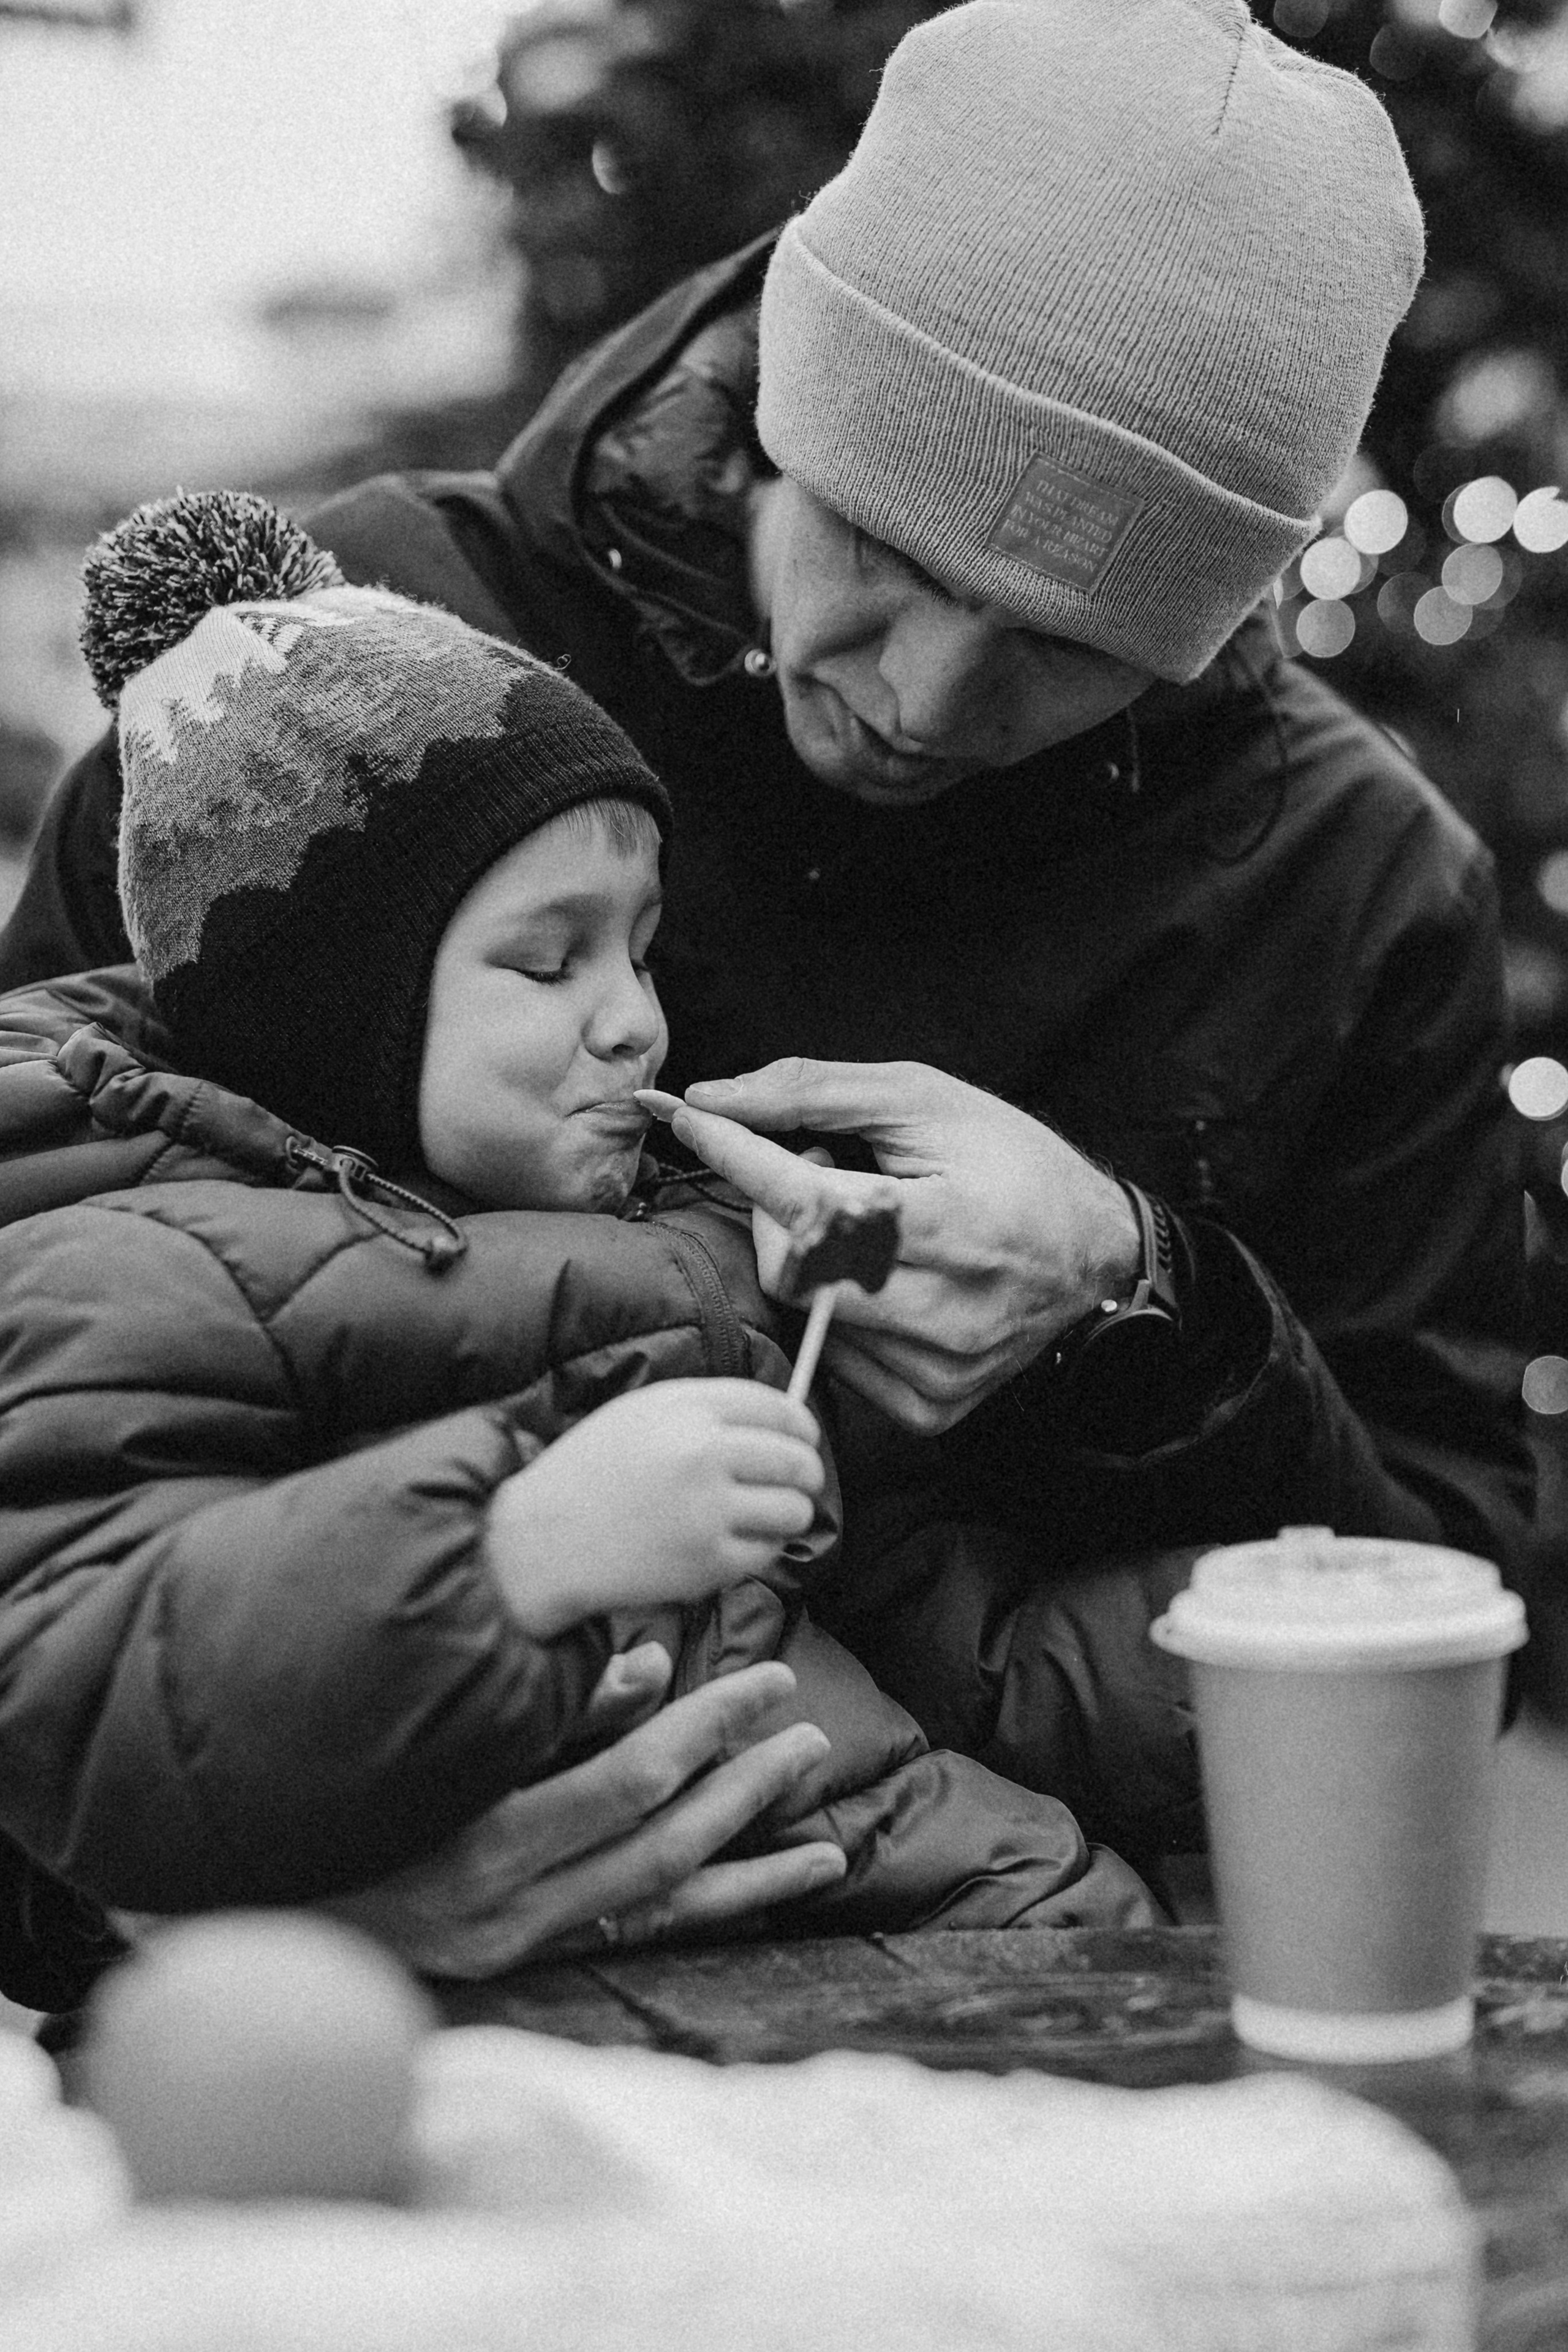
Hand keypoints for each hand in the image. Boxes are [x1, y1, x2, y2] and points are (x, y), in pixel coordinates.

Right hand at [319, 1660, 846, 1978]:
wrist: (249, 1901)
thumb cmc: (334, 1791)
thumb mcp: (435, 1736)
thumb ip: (546, 1705)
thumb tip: (649, 1666)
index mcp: (485, 1837)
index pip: (630, 1779)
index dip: (708, 1727)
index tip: (767, 1681)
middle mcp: (509, 1905)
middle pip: (659, 1841)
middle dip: (743, 1787)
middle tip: (808, 1734)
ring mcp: (518, 1943)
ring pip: (658, 1902)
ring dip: (744, 1866)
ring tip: (824, 1844)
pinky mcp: (521, 1961)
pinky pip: (633, 1937)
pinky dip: (700, 1910)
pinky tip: (759, 1894)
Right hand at [486, 1379, 825, 1637]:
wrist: (540, 1540)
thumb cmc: (589, 1473)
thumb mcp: (639, 1414)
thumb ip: (705, 1409)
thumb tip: (779, 1417)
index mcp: (685, 1409)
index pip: (777, 1408)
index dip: (802, 1425)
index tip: (806, 1438)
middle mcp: (702, 1454)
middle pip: (795, 1459)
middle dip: (808, 1473)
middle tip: (802, 1483)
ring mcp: (708, 1511)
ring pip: (794, 1510)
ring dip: (791, 1514)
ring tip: (770, 1516)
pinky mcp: (707, 1562)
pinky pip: (767, 1552)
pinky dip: (761, 1549)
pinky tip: (736, 1543)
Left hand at [665, 1060, 1138, 1432]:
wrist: (1096, 1254)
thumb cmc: (1010, 1163)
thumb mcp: (924, 1100)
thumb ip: (813, 1091)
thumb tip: (713, 1096)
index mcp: (951, 1226)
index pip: (807, 1201)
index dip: (736, 1156)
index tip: (688, 1117)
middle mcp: (947, 1311)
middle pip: (793, 1271)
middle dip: (781, 1212)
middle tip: (827, 1174)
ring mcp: (937, 1371)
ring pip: (810, 1317)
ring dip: (813, 1262)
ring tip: (867, 1227)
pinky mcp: (930, 1407)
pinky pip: (838, 1361)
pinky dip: (839, 1311)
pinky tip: (881, 1280)